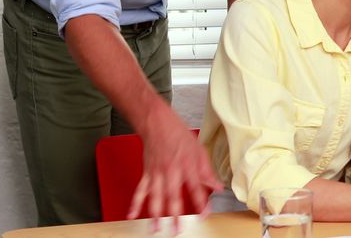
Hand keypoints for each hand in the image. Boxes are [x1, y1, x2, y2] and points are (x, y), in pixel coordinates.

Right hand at [128, 107, 222, 227]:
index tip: (204, 214)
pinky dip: (135, 203)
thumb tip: (217, 187)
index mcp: (187, 165)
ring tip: (156, 229)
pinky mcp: (146, 173)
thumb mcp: (199, 150)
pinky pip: (140, 190)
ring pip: (155, 197)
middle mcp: (171, 171)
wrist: (157, 124)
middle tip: (177, 230)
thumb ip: (207, 172)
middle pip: (173, 196)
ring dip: (155, 215)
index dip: (201, 202)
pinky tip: (132, 215)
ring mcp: (157, 173)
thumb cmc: (179, 135)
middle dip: (175, 215)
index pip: (196, 188)